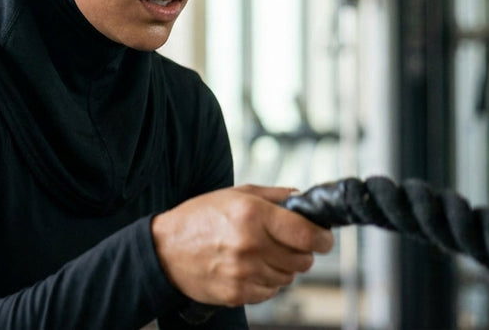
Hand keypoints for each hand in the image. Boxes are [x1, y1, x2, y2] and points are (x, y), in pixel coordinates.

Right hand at [151, 184, 333, 306]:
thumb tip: (302, 199)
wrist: (164, 250)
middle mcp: (250, 244)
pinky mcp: (237, 293)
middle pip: (303, 260)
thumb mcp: (234, 195)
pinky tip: (249, 268)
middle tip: (287, 244)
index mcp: (253, 215)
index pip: (307, 235)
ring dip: (282, 268)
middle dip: (302, 252)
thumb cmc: (198, 218)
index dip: (323, 238)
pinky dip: (266, 282)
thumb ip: (273, 196)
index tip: (323, 238)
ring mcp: (244, 272)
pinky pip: (270, 292)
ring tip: (261, 255)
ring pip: (288, 278)